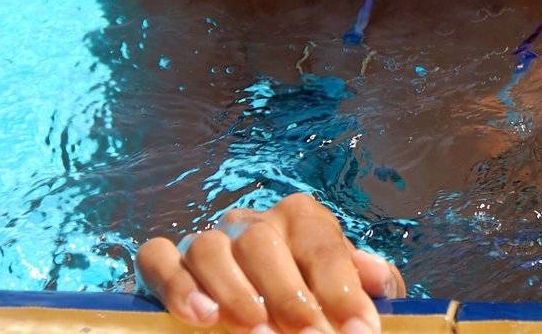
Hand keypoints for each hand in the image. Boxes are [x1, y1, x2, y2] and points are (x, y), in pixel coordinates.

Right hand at [136, 192, 405, 333]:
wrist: (264, 305)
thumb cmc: (308, 293)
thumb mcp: (341, 287)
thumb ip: (366, 282)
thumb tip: (381, 281)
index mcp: (300, 219)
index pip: (322, 244)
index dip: (343, 290)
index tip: (361, 332)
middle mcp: (251, 223)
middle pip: (263, 242)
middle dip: (288, 296)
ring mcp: (206, 241)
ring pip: (209, 249)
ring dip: (233, 293)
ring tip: (256, 333)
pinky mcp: (167, 263)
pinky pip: (160, 258)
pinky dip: (177, 285)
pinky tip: (200, 317)